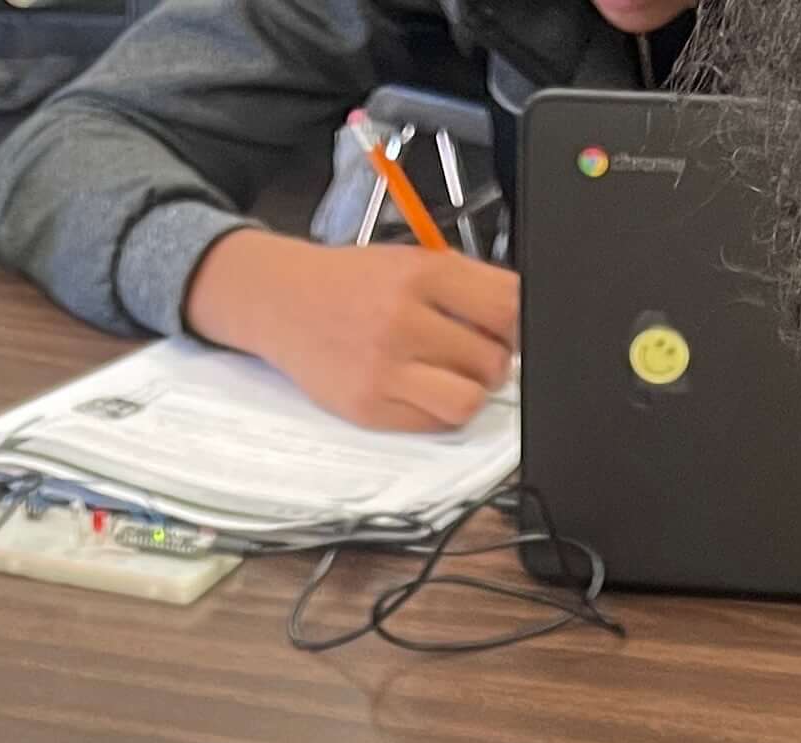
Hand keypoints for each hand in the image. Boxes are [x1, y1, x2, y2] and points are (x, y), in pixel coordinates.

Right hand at [182, 232, 518, 433]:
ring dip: (469, 393)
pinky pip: (433, 423)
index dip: (517, 325)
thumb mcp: (408, 261)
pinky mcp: (368, 406)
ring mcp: (384, 367)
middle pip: (493, 360)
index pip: (507, 307)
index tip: (508, 331)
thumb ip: (463, 286)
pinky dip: (437, 412)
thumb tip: (518, 323)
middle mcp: (402, 319)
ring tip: (452, 378)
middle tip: (472, 355)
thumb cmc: (351, 284)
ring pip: (469, 400)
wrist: (282, 301)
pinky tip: (420, 391)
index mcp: (421, 273)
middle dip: (492, 362)